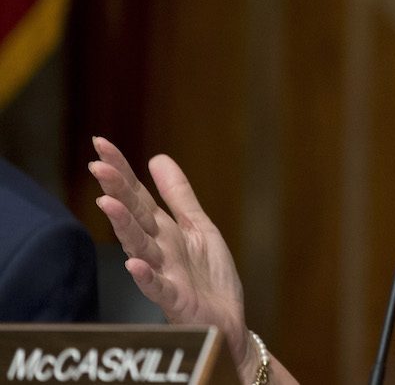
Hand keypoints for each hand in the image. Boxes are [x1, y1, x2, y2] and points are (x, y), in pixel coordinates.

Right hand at [90, 137, 259, 381]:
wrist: (226, 320)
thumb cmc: (208, 277)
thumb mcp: (198, 227)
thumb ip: (178, 196)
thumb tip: (157, 157)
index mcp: (165, 230)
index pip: (138, 195)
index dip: (122, 171)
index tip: (100, 143)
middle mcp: (159, 249)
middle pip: (135, 216)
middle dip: (118, 191)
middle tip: (97, 165)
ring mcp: (165, 274)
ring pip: (140, 247)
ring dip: (124, 226)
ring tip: (108, 204)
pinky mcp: (176, 299)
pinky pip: (158, 287)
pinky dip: (146, 275)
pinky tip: (134, 262)